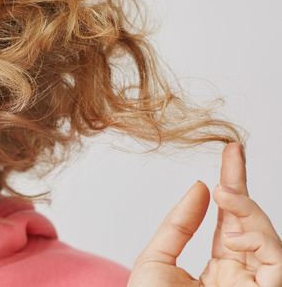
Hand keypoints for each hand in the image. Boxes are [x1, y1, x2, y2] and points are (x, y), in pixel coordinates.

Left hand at [128, 143, 281, 285]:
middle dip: (244, 185)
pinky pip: (276, 261)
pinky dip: (258, 235)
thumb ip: (179, 225)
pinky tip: (233, 220)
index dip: (233, 186)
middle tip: (231, 152)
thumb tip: (202, 188)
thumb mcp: (156, 261)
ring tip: (225, 190)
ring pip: (269, 240)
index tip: (230, 151)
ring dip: (248, 209)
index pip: (231, 221)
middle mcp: (243, 278)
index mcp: (220, 270)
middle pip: (252, 225)